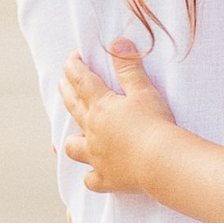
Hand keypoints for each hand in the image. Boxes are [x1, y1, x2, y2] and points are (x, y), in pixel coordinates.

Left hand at [60, 42, 177, 194]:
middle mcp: (92, 131)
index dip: (74, 67)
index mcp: (101, 106)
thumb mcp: (144, 91)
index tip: (71, 58)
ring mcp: (96, 156)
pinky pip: (91, 180)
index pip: (82, 81)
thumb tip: (117, 42)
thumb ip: (129, 67)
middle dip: (67, 92)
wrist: (160, 161)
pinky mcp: (106, 178)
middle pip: (73, 107)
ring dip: (72, 141)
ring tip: (74, 137)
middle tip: (62, 82)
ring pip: (73, 148)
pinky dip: (92, 177)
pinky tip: (94, 175)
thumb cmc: (154, 124)